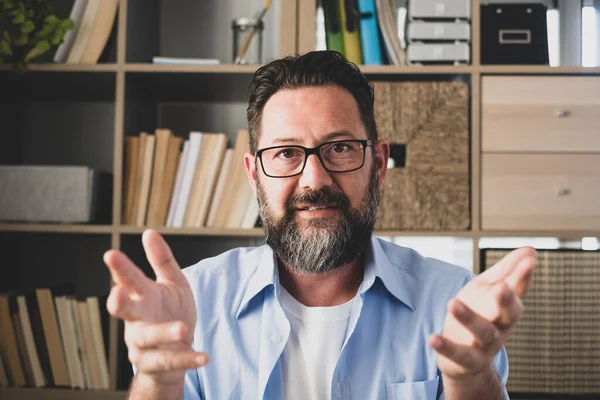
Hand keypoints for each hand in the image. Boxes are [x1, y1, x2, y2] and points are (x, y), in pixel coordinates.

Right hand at [103, 229, 207, 388]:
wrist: (178, 349)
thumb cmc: (171, 312)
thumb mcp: (173, 283)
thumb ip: (162, 260)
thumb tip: (149, 232)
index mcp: (143, 296)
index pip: (129, 279)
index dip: (120, 268)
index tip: (111, 254)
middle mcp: (137, 319)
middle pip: (124, 310)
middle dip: (119, 302)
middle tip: (118, 293)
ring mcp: (141, 343)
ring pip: (148, 336)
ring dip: (163, 332)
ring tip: (182, 328)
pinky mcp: (153, 363)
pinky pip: (168, 361)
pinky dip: (186, 359)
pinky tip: (203, 356)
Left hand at [430, 246, 536, 380]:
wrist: (468, 361)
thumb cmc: (481, 316)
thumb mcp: (489, 290)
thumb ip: (507, 271)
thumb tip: (531, 250)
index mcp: (507, 307)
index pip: (518, 291)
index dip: (524, 277)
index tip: (529, 261)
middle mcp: (501, 327)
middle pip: (509, 315)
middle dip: (507, 301)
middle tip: (501, 287)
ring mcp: (486, 345)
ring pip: (483, 333)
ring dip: (469, 318)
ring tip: (452, 302)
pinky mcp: (468, 361)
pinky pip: (459, 355)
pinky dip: (446, 347)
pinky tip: (433, 338)